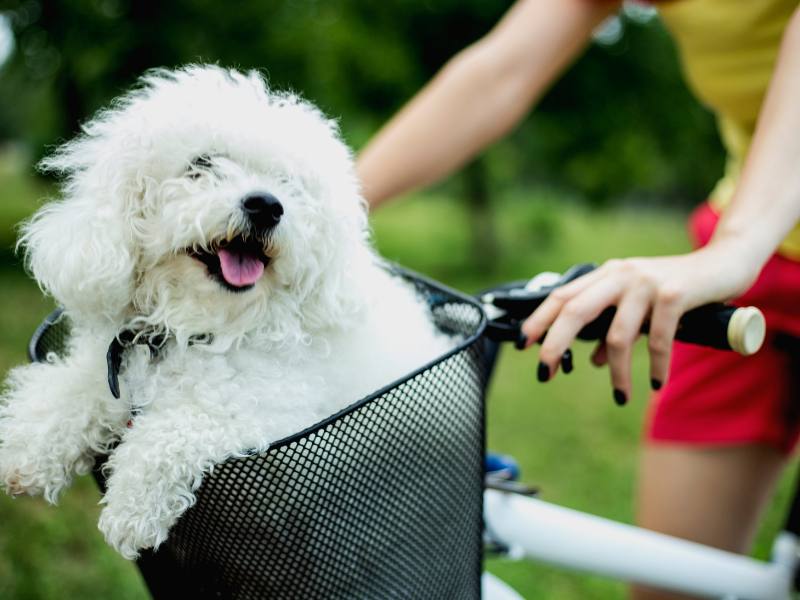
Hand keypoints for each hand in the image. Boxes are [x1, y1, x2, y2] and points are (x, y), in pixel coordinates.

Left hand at [520, 244, 759, 403]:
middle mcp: (620, 275)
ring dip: (616, 372)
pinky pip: (657, 339)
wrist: (724, 263)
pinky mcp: (673, 294)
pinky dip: (655, 365)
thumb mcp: (637, 307)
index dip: (539, 319)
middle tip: (544, 373)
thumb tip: (588, 360)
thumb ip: (611, 328)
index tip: (522, 343)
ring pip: (617, 334)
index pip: (562, 296)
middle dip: (555, 344)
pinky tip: (655, 383)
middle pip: (575, 311)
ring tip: (621, 395)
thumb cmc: (677, 288)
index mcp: (607, 275)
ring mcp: (645, 283)